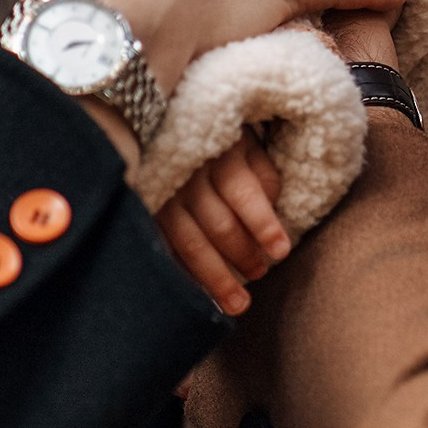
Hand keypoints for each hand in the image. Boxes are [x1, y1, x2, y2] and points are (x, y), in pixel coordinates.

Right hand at [157, 135, 288, 315]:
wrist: (162, 124)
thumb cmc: (219, 139)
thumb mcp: (246, 143)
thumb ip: (262, 173)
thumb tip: (272, 207)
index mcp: (219, 154)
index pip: (243, 194)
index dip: (263, 224)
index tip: (281, 251)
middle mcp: (188, 176)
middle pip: (218, 224)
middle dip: (242, 254)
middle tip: (260, 273)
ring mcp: (163, 196)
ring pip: (190, 244)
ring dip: (216, 278)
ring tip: (238, 303)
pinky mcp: (146, 212)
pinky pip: (166, 250)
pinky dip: (186, 275)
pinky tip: (201, 295)